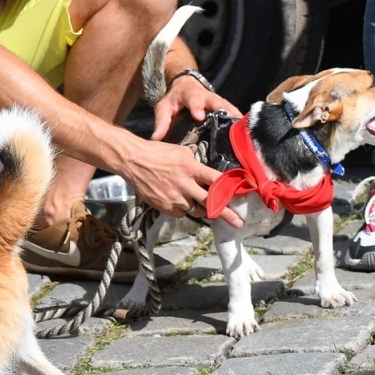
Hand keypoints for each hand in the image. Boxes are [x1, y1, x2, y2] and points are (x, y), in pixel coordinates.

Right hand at [122, 136, 241, 227]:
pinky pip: (181, 213)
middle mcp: (184, 185)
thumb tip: (207, 174)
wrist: (133, 161)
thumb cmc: (157, 153)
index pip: (216, 180)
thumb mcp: (181, 151)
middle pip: (210, 202)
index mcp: (190, 168)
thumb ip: (196, 164)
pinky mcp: (164, 206)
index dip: (230, 188)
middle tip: (238, 223)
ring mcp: (174, 198)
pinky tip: (180, 201)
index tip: (241, 196)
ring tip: (205, 208)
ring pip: (196, 210)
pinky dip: (184, 209)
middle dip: (226, 214)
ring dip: (202, 209)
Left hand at [151, 76, 241, 141]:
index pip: (194, 101)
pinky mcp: (225, 106)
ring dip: (237, 118)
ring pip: (230, 108)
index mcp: (191, 96)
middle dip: (224, 111)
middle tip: (232, 122)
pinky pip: (234, 113)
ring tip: (245, 132)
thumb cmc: (174, 99)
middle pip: (217, 103)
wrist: (186, 86)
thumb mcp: (164, 107)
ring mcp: (218, 102)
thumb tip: (155, 139)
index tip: (199, 116)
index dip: (197, 108)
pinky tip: (248, 134)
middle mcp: (207, 97)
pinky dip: (240, 122)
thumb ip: (161, 122)